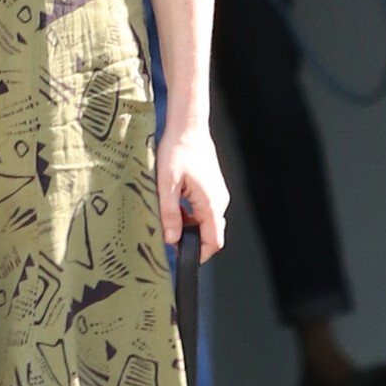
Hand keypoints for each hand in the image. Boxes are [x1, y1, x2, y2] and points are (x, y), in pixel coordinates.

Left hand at [155, 120, 228, 258]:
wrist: (188, 127)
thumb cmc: (177, 150)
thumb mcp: (166, 184)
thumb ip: (169, 213)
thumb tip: (172, 239)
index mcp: (210, 202)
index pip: (214, 241)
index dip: (199, 254)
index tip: (182, 258)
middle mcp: (219, 200)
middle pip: (210, 233)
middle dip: (191, 240)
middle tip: (168, 235)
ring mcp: (218, 194)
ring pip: (206, 222)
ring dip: (189, 226)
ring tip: (169, 216)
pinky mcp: (213, 189)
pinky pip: (204, 210)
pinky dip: (191, 214)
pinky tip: (175, 203)